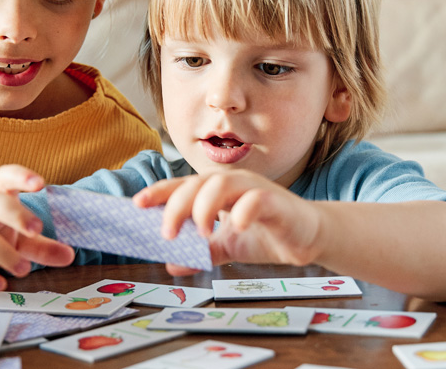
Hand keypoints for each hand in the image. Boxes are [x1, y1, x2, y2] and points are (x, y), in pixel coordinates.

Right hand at [0, 165, 74, 290]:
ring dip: (4, 252)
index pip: (4, 177)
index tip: (40, 183)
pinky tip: (0, 285)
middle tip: (37, 229)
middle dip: (15, 213)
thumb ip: (41, 246)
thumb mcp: (16, 239)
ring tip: (25, 269)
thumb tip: (70, 255)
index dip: (20, 176)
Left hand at [133, 170, 324, 273]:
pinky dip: (245, 210)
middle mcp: (233, 184)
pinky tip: (236, 227)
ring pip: (223, 184)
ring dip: (205, 206)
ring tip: (199, 232)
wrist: (308, 238)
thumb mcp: (228, 246)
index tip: (137, 204)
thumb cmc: (266, 234)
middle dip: (177, 206)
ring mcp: (255, 189)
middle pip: (197, 183)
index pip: (183, 186)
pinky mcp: (277, 202)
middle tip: (166, 233)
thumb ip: (203, 252)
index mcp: (218, 191)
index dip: (160, 192)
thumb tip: (172, 263)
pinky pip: (258, 199)